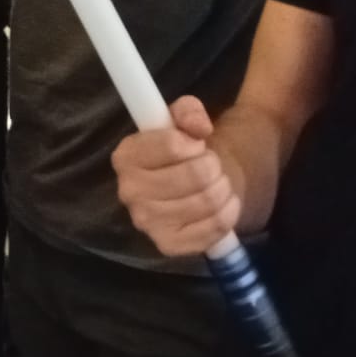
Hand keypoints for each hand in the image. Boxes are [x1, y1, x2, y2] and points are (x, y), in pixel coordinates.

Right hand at [112, 97, 238, 257]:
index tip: (196, 144)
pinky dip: (230, 212)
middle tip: (213, 165)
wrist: (197, 186)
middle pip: (194, 174)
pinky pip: (214, 227)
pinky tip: (225, 204)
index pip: (171, 145)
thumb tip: (198, 126)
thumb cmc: (186, 150)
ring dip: (224, 187)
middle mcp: (128, 191)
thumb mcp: (185, 118)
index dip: (193, 143)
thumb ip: (189, 111)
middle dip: (214, 165)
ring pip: (206, 201)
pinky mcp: (168, 245)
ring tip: (219, 182)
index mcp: (125, 156)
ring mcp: (147, 222)